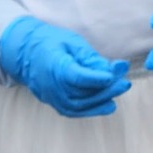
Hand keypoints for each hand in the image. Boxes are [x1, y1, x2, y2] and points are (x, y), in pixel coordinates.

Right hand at [0, 17, 130, 116]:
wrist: (27, 54)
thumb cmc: (51, 43)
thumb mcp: (71, 42)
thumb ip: (90, 57)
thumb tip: (111, 70)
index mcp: (54, 67)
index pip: (79, 77)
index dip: (99, 77)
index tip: (118, 72)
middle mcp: (53, 88)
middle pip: (84, 93)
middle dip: (108, 87)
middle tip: (125, 80)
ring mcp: (54, 100)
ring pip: (84, 104)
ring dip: (105, 98)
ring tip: (121, 88)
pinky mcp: (58, 106)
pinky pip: (78, 111)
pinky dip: (95, 109)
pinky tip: (110, 104)